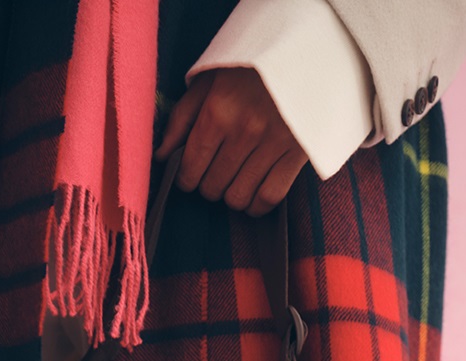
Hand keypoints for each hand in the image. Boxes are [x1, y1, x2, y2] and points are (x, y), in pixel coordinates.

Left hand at [156, 68, 307, 216]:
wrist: (304, 50)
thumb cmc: (249, 66)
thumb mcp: (209, 79)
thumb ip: (182, 117)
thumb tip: (162, 156)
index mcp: (218, 111)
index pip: (190, 168)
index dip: (186, 178)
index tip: (191, 173)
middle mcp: (244, 131)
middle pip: (212, 187)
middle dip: (208, 184)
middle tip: (215, 172)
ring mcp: (272, 144)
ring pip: (238, 197)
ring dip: (231, 195)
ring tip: (234, 180)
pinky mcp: (297, 153)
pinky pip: (269, 197)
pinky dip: (257, 205)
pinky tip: (253, 195)